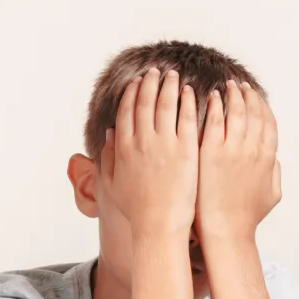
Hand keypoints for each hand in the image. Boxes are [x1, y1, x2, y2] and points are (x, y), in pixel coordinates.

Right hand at [101, 68, 199, 239]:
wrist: (159, 226)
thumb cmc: (136, 209)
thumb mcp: (113, 183)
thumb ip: (109, 155)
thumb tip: (109, 132)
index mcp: (123, 147)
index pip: (126, 110)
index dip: (131, 93)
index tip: (136, 82)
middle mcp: (142, 141)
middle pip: (145, 102)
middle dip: (149, 83)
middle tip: (156, 72)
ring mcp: (164, 144)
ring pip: (165, 104)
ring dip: (168, 86)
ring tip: (173, 75)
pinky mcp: (186, 150)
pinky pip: (186, 118)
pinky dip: (186, 101)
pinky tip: (189, 91)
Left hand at [198, 80, 280, 241]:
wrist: (225, 230)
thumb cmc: (244, 218)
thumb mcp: (271, 196)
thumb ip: (275, 174)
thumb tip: (275, 159)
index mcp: (268, 158)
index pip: (269, 122)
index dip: (263, 106)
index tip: (256, 95)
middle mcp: (254, 149)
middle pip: (253, 112)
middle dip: (247, 95)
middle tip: (240, 84)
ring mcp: (233, 149)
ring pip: (235, 111)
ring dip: (232, 94)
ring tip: (226, 85)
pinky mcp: (212, 152)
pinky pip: (215, 120)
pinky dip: (215, 105)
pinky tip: (209, 96)